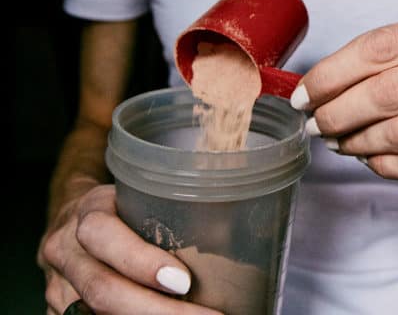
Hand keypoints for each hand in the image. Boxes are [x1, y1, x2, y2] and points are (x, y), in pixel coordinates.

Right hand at [38, 184, 221, 314]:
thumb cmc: (121, 207)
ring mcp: (60, 286)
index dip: (142, 263)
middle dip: (158, 311)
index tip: (185, 282)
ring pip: (98, 313)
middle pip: (103, 289)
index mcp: (87, 214)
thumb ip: (172, 212)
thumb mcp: (140, 196)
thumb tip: (235, 229)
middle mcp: (67, 252)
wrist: (75, 220)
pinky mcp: (63, 310)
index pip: (104, 236)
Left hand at [291, 4, 397, 184]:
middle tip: (316, 124)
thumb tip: (337, 80)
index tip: (306, 90)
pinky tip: (377, 162)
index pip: (384, 44)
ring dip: (361, 142)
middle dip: (338, 111)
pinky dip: (393, 167)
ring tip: (342, 144)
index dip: (334, 71)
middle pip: (389, 88)